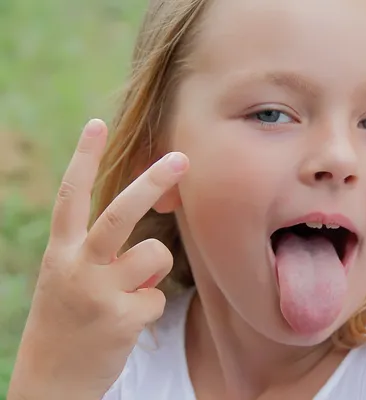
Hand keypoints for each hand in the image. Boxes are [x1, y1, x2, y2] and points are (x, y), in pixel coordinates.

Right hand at [8, 119, 188, 399]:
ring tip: (130, 294)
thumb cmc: (67, 321)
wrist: (50, 381)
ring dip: (153, 273)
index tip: (97, 124)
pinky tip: (126, 324)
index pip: (70, 196)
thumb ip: (100, 253)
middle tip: (181, 158)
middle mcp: (76, 266)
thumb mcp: (70, 280)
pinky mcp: (121, 318)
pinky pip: (157, 298)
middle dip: (153, 182)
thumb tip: (149, 241)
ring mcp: (98, 292)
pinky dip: (149, 309)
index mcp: (61, 252)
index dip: (83, 158)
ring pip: (155, 255)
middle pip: (119, 213)